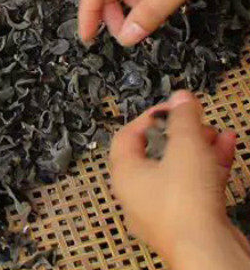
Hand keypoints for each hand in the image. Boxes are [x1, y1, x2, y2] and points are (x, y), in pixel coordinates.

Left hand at [109, 90, 249, 269]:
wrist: (211, 253)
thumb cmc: (186, 206)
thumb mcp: (184, 147)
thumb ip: (182, 118)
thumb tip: (180, 98)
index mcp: (125, 174)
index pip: (127, 136)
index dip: (148, 117)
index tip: (169, 108)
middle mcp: (139, 194)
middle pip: (155, 153)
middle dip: (179, 132)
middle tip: (195, 120)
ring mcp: (165, 211)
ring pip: (180, 170)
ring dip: (199, 147)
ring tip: (216, 132)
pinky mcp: (189, 222)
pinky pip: (196, 188)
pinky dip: (210, 167)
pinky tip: (226, 148)